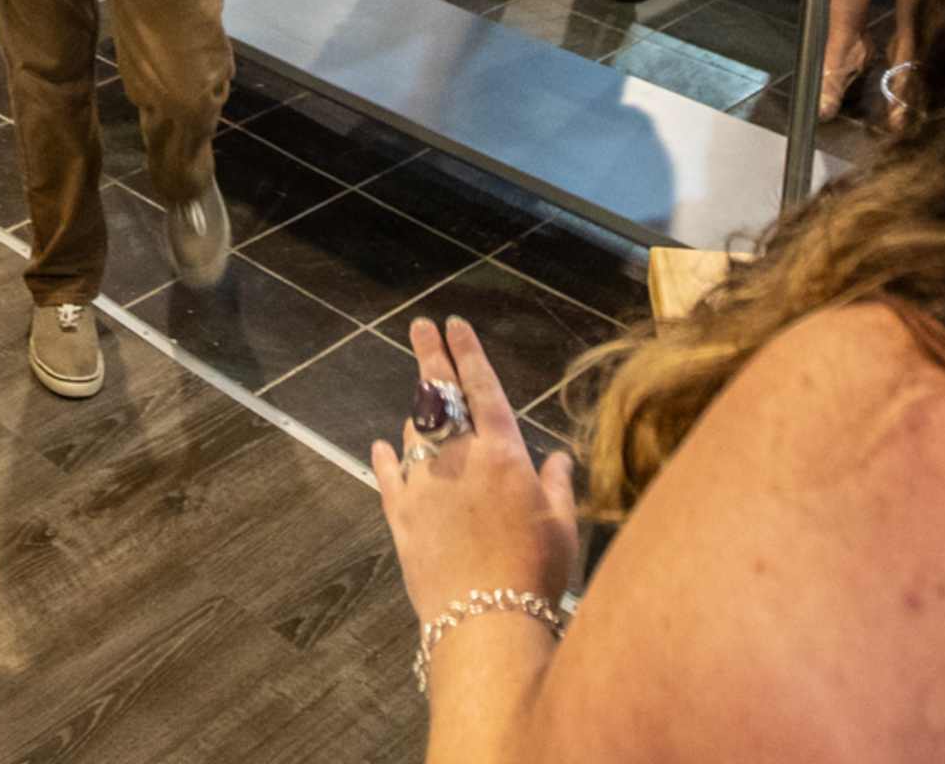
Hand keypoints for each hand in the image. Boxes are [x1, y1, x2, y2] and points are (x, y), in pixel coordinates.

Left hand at [375, 317, 581, 626]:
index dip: (467, 353)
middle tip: (419, 328)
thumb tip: (559, 459)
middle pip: (440, 397)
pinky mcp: (400, 517)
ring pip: (415, 433)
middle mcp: (460, 460)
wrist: (485, 619)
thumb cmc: (535, 572)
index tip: (454, 324)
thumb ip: (559, 484)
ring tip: (421, 404)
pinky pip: (388, 476)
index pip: (483, 388)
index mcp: (503, 453)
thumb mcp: (563, 525)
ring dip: (419, 415)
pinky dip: (385, 458)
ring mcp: (424, 486)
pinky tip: (381, 447)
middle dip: (430, 357)